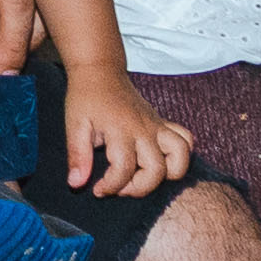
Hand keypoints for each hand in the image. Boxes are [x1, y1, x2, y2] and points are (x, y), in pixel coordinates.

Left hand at [56, 71, 194, 199]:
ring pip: (181, 156)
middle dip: (138, 188)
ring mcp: (157, 126)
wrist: (100, 70)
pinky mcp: (163, 124)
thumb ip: (77, 155)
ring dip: (165, 175)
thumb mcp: (74, 125)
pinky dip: (180, 156)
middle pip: (156, 169)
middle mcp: (144, 128)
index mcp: (120, 129)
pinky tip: (159, 161)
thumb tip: (76, 184)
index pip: (124, 168)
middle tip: (118, 186)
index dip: (111, 186)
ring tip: (142, 177)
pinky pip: (186, 140)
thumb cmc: (85, 97)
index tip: (97, 189)